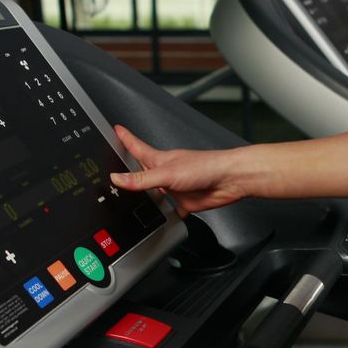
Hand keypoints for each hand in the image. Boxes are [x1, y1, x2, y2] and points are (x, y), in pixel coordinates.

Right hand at [109, 125, 245, 215]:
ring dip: (147, 195)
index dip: (126, 138)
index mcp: (160, 160)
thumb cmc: (206, 167)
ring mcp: (176, 187)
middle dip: (131, 170)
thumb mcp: (167, 173)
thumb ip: (141, 179)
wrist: (231, 180)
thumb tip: (118, 179)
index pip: (137, 147)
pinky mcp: (186, 201)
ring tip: (134, 198)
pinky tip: (164, 218)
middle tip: (118, 166)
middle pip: (143, 171)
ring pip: (156, 192)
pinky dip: (168, 214)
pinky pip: (173, 210)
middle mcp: (166, 172)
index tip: (116, 129)